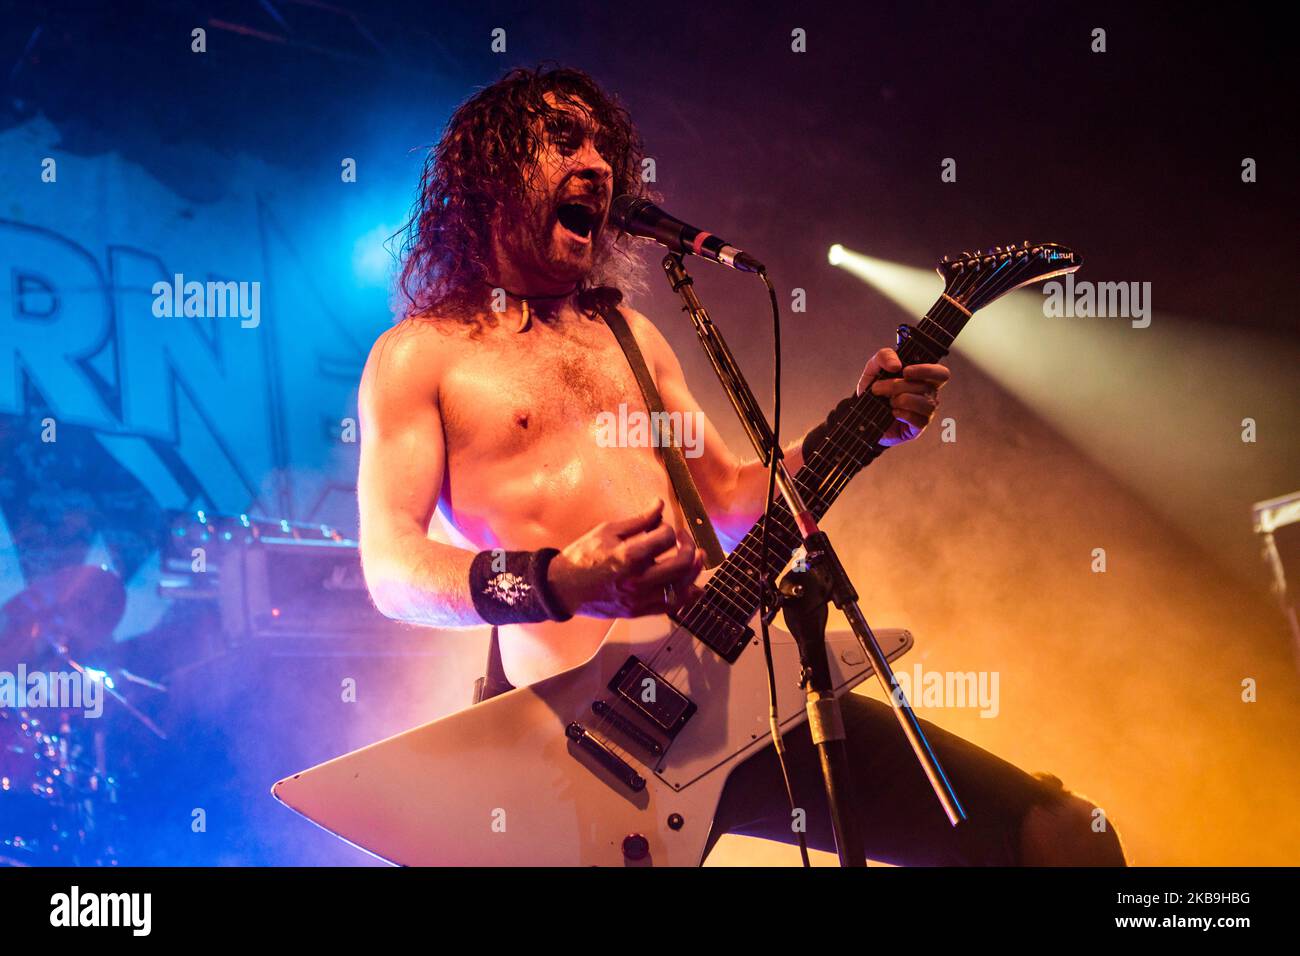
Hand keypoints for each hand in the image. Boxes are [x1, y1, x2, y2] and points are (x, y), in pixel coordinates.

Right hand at [547, 498, 704, 618]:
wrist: (564, 587)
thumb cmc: (583, 555)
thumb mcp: (608, 531)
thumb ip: (639, 520)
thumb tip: (660, 505)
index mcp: (629, 556)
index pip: (665, 538)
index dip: (668, 529)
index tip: (661, 527)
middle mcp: (638, 580)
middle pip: (680, 564)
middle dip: (689, 547)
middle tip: (684, 538)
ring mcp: (639, 599)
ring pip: (681, 588)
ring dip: (694, 571)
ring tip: (698, 558)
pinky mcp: (638, 611)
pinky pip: (671, 607)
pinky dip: (686, 597)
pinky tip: (694, 587)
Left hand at [855, 347, 950, 445]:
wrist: (864, 414)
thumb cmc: (874, 390)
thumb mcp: (874, 368)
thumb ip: (884, 356)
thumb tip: (897, 365)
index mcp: (923, 378)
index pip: (941, 373)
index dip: (926, 371)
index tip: (905, 372)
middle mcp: (928, 394)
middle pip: (928, 387)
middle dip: (901, 386)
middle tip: (883, 388)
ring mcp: (926, 411)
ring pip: (924, 403)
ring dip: (901, 400)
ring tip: (888, 401)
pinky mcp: (919, 427)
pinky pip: (918, 420)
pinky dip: (903, 414)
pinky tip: (893, 412)